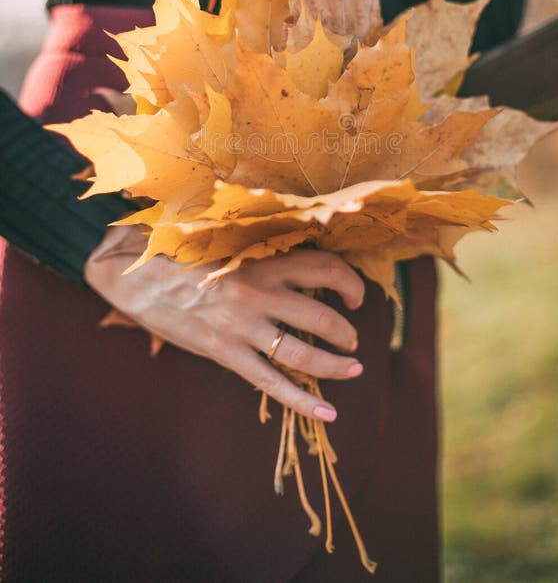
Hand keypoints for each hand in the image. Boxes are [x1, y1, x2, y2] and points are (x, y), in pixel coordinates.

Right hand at [84, 226, 365, 422]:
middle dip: (347, 331)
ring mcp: (242, 326)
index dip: (350, 282)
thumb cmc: (175, 245)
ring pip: (304, 353)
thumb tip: (280, 217)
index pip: (324, 268)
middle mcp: (259, 292)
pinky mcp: (224, 352)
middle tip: (353, 337)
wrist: (129, 271)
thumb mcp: (220, 229)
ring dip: (336, 365)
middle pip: (323, 316)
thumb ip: (253, 230)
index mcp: (261, 259)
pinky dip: (303, 401)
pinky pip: (271, 383)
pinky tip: (328, 412)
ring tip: (352, 367)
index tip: (355, 293)